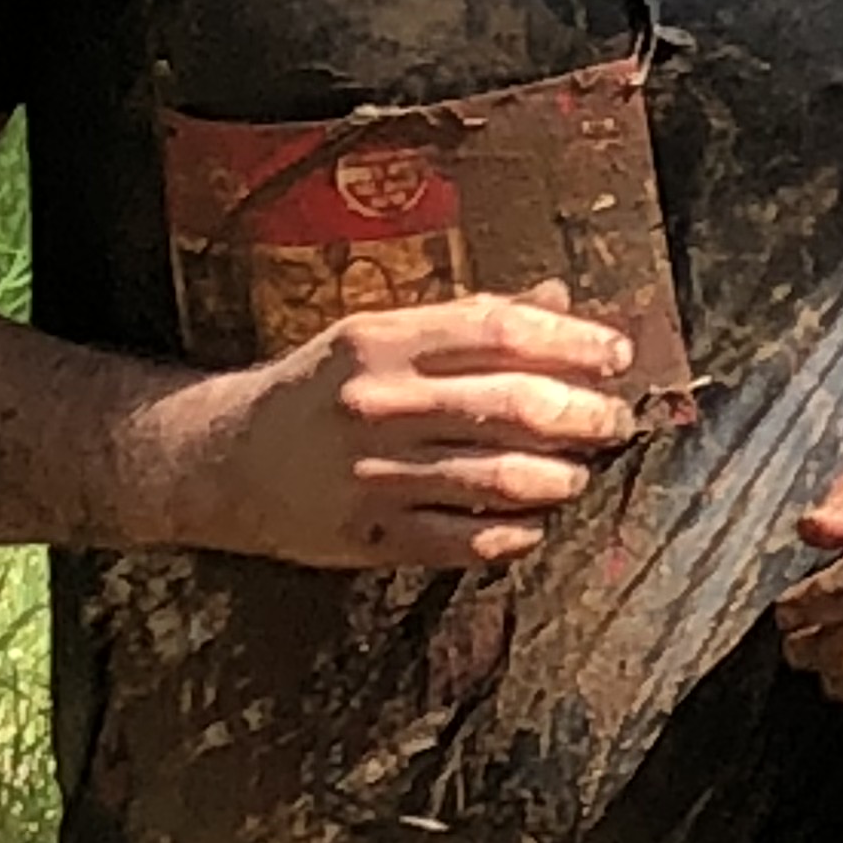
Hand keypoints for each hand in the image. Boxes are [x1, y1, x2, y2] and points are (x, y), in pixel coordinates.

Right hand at [163, 281, 637, 569]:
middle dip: (586, 415)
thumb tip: (560, 301)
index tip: (617, 355)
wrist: (225, 459)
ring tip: (579, 471)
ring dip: (561, 477)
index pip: (503, 332)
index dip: (574, 342)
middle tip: (616, 421)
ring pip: (501, 479)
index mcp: (385, 341)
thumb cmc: (324, 385)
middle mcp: (380, 405)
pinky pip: (465, 541)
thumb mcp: (382, 333)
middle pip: (515, 407)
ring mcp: (374, 474)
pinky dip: (515, 534)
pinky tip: (536, 522)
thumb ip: (472, 319)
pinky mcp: (368, 535)